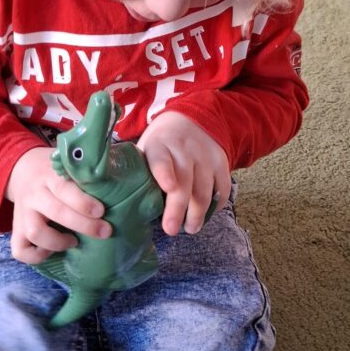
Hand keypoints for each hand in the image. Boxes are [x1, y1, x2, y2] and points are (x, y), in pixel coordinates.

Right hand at [5, 147, 111, 263]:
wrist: (21, 168)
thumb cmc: (57, 170)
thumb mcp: (70, 163)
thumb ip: (91, 169)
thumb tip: (132, 171)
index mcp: (50, 175)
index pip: (64, 188)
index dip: (82, 202)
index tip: (102, 210)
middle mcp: (35, 193)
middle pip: (55, 211)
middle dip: (82, 225)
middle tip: (104, 231)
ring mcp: (23, 212)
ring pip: (34, 232)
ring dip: (57, 242)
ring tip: (74, 242)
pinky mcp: (17, 228)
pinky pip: (20, 249)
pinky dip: (36, 256)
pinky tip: (51, 251)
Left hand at [137, 111, 230, 236]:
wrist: (190, 121)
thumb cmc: (160, 146)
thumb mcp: (145, 150)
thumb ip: (140, 172)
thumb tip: (128, 207)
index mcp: (159, 145)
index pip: (161, 160)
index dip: (164, 174)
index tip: (168, 188)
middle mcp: (184, 149)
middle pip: (184, 182)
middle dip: (178, 208)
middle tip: (171, 229)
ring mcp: (205, 156)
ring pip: (204, 190)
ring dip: (198, 213)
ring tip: (190, 229)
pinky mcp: (221, 163)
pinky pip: (221, 189)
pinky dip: (214, 206)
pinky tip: (205, 216)